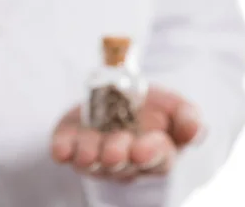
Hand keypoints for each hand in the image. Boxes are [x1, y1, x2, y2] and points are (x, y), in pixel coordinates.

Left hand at [50, 86, 202, 180]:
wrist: (118, 93)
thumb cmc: (150, 107)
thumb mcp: (174, 105)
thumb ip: (186, 116)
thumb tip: (194, 127)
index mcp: (155, 152)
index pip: (156, 158)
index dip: (149, 153)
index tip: (142, 148)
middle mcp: (124, 160)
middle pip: (121, 164)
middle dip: (117, 155)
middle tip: (115, 149)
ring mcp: (95, 155)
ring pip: (90, 161)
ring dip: (88, 155)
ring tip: (88, 149)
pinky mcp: (70, 143)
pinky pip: (64, 151)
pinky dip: (62, 150)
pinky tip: (61, 149)